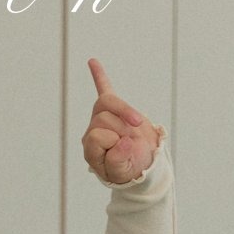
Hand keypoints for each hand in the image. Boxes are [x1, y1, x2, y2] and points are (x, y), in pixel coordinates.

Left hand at [82, 58, 162, 183]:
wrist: (143, 161)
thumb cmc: (131, 168)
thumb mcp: (123, 172)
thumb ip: (119, 161)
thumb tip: (124, 141)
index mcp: (90, 148)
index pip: (97, 136)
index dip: (115, 141)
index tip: (127, 150)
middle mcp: (92, 130)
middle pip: (103, 118)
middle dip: (123, 128)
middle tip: (133, 141)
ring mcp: (100, 118)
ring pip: (109, 102)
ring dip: (126, 113)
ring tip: (135, 126)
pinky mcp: (112, 108)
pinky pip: (104, 88)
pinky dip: (99, 75)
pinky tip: (92, 61)